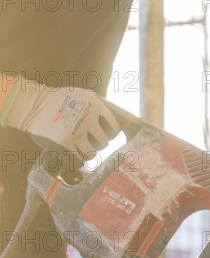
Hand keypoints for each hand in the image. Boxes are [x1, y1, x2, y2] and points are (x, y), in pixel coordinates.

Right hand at [3, 76, 119, 163]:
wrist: (32, 105)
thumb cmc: (60, 100)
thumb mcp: (84, 95)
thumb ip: (102, 107)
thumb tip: (129, 121)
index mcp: (95, 105)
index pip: (114, 128)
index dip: (111, 134)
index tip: (104, 135)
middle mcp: (87, 118)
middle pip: (104, 143)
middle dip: (98, 144)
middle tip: (89, 141)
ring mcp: (76, 132)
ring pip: (92, 154)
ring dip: (87, 153)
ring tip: (79, 148)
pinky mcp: (63, 144)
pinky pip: (78, 161)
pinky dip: (77, 161)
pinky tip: (72, 155)